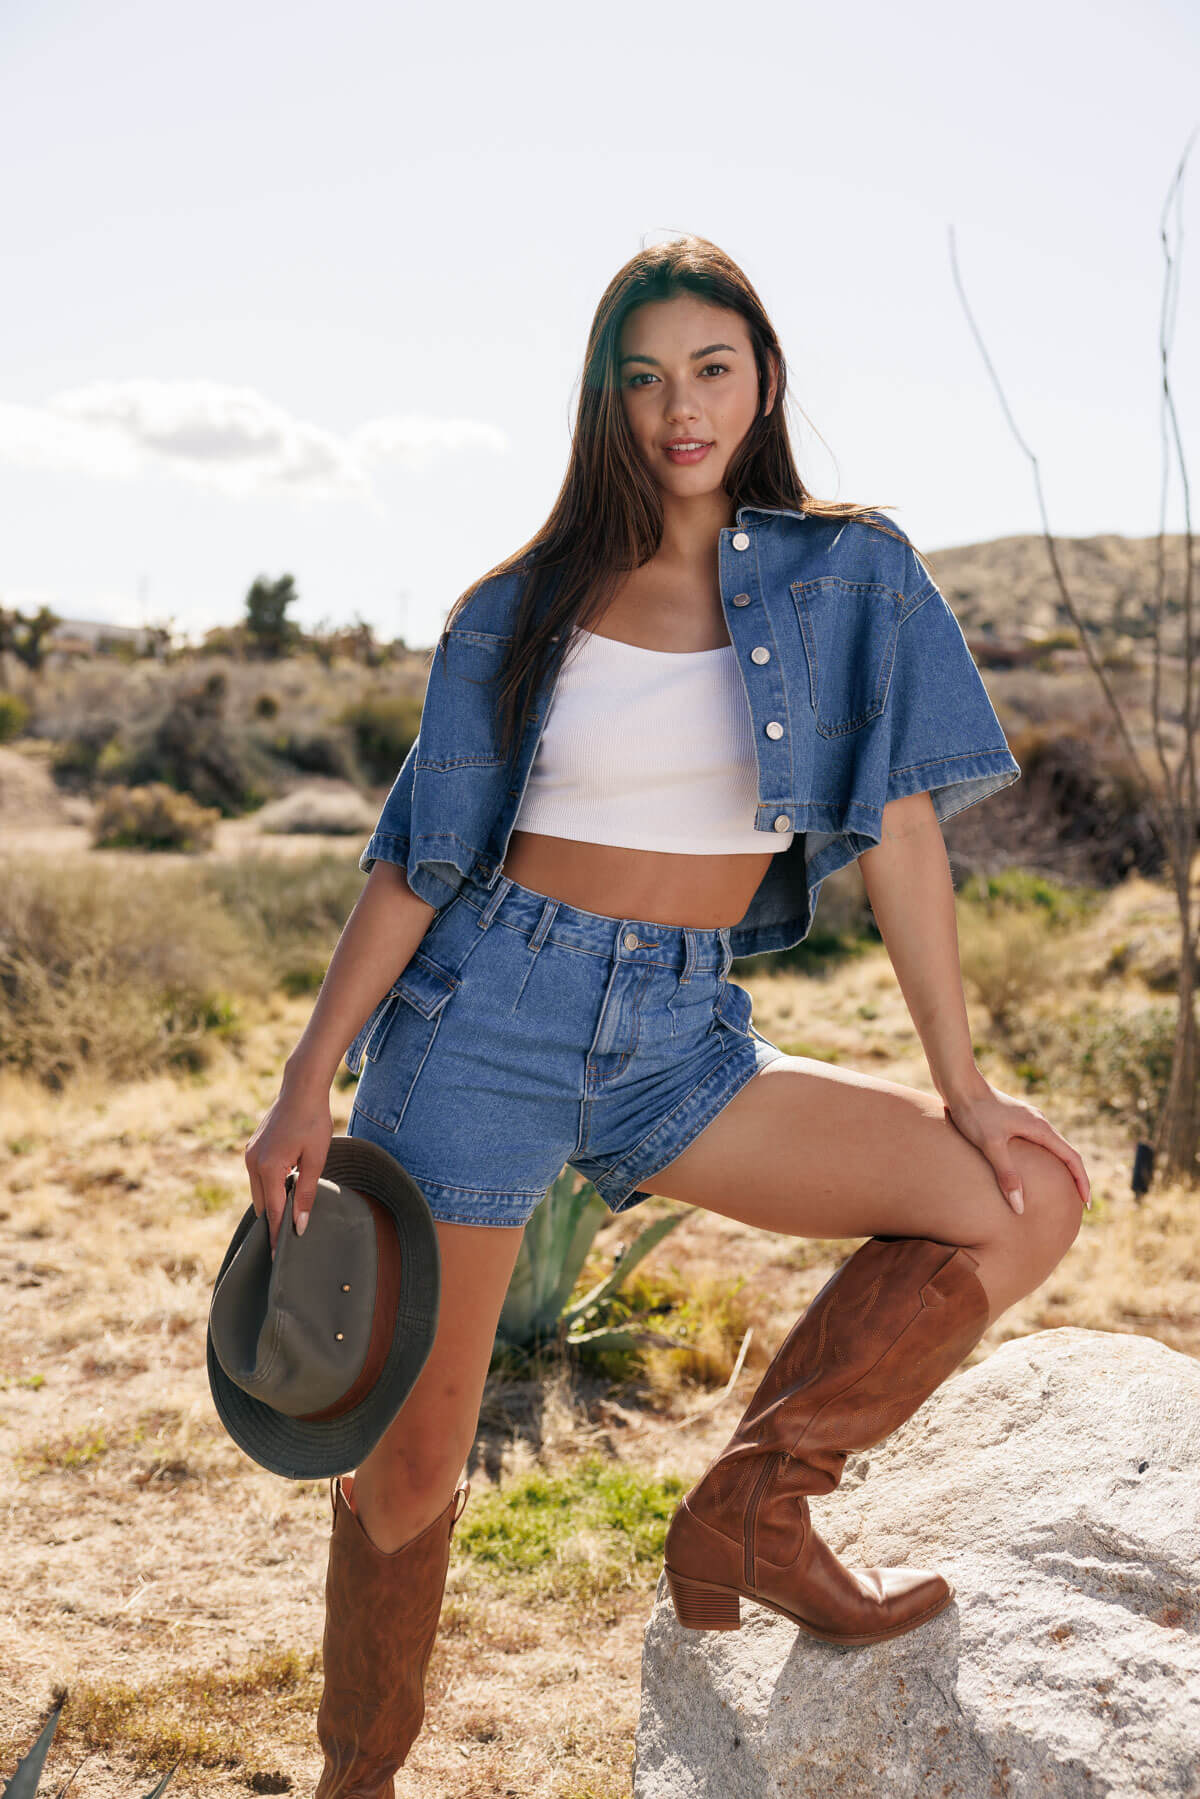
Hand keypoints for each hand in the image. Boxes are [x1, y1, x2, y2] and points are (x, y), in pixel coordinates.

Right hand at [244, 1077, 333, 1258]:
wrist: (301, 1089)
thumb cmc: (314, 1122)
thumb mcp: (316, 1159)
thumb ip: (306, 1193)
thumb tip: (300, 1225)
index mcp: (269, 1168)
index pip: (273, 1213)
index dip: (276, 1236)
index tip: (278, 1259)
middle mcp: (252, 1164)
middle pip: (262, 1206)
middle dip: (271, 1225)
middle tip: (285, 1245)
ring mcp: (249, 1156)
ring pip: (258, 1193)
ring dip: (271, 1206)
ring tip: (285, 1222)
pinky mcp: (251, 1150)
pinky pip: (257, 1179)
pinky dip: (268, 1189)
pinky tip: (282, 1194)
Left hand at [943, 1078, 1090, 1216]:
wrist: (959, 1083)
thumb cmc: (974, 1112)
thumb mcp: (990, 1145)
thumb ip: (1007, 1175)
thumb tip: (1020, 1208)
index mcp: (1040, 1128)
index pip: (1072, 1158)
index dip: (1082, 1182)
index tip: (1086, 1205)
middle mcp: (1040, 1122)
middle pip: (1067, 1153)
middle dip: (1075, 1177)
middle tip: (1078, 1203)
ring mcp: (1028, 1119)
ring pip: (1053, 1147)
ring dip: (1061, 1167)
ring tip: (1060, 1189)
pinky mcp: (1016, 1119)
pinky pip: (1039, 1142)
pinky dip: (1046, 1158)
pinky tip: (1034, 1168)